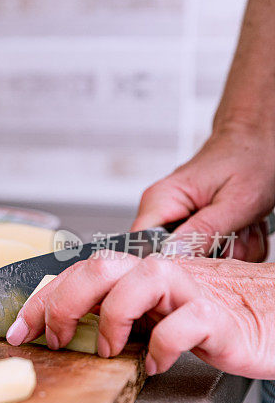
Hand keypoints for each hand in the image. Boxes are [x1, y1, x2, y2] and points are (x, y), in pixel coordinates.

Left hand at [6, 252, 274, 378]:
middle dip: (62, 302)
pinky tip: (153, 364)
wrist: (271, 314)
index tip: (15, 330)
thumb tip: (59, 326)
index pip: (76, 274)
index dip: (40, 300)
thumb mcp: (149, 312)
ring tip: (106, 350)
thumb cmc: (209, 314)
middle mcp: (157, 274)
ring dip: (111, 318)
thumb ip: (111, 312)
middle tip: (54, 339)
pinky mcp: (218, 316)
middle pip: (99, 266)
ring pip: (138, 281)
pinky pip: (183, 323)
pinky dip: (161, 347)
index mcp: (134, 274)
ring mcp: (188, 290)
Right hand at [131, 126, 274, 260]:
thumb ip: (205, 231)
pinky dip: (235, 245)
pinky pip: (211, 252)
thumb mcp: (236, 201)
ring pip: (199, 258)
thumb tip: (175, 257)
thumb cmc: (251, 157)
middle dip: (214, 254)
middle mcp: (164, 211)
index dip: (166, 261)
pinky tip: (243, 226)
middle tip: (238, 234)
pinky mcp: (194, 226)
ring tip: (245, 225)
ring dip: (232, 249)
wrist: (262, 140)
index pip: (140, 244)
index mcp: (161, 200)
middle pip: (176, 257)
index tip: (199, 261)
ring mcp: (179, 220)